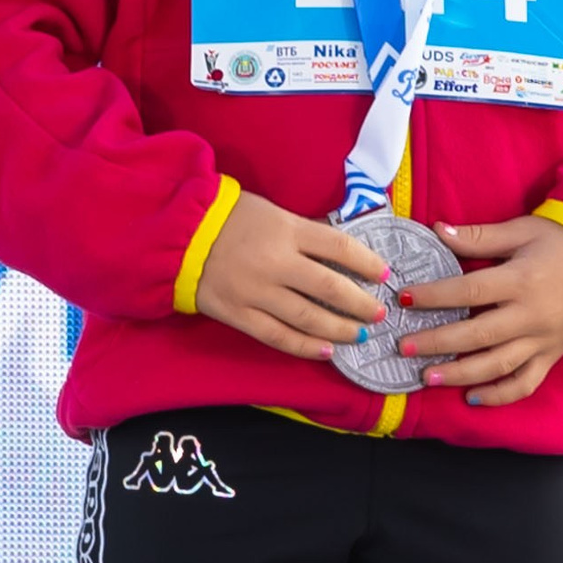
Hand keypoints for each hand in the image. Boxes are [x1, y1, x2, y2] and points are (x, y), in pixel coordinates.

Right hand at [193, 190, 391, 359]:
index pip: (339, 247)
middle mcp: (276, 263)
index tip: (384, 274)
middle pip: (330, 287)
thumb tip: (339, 255)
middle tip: (380, 312)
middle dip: (361, 303)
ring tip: (361, 334)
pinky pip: (278, 336)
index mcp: (286, 230)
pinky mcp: (239, 314)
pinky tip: (326, 351)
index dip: (367, 262)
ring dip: (340, 329)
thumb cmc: (229, 217)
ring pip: (308, 317)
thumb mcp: (272, 212)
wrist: (178, 235)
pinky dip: (305, 346)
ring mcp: (257, 292)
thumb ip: (303, 233)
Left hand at [398, 215, 562, 407]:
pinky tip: (471, 397)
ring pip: (497, 365)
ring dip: (459, 375)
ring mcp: (542, 341)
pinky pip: (524, 383)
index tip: (405, 298)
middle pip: (477, 335)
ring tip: (426, 377)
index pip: (469, 290)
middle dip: (437, 342)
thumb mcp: (524, 231)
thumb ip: (480, 237)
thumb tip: (439, 231)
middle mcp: (531, 316)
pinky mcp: (551, 357)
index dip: (434, 296)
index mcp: (522, 280)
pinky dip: (498, 395)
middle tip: (403, 346)